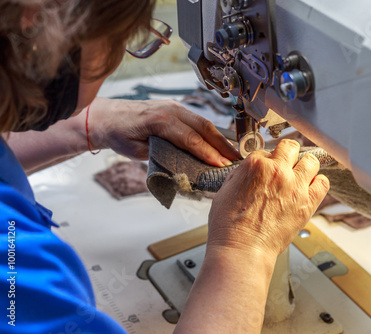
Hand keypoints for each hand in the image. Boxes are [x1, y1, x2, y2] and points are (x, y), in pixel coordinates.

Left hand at [88, 98, 239, 166]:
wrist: (106, 117)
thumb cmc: (118, 133)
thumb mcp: (136, 150)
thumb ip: (161, 154)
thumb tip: (183, 162)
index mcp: (160, 120)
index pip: (191, 139)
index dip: (208, 153)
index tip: (221, 165)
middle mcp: (170, 110)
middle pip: (203, 127)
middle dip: (221, 144)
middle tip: (235, 159)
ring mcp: (173, 107)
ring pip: (203, 122)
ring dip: (219, 138)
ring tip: (231, 153)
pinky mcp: (174, 109)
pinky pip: (196, 120)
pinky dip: (210, 132)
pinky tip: (217, 142)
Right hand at [207, 139, 329, 258]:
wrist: (243, 250)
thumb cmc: (230, 227)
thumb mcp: (225, 191)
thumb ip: (240, 176)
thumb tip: (248, 172)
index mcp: (255, 166)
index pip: (266, 151)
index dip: (265, 160)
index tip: (266, 168)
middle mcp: (278, 171)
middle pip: (291, 147)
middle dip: (287, 154)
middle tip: (285, 164)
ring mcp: (295, 186)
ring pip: (311, 161)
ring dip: (305, 166)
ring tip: (300, 174)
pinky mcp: (307, 203)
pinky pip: (323, 183)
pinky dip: (319, 182)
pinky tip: (311, 187)